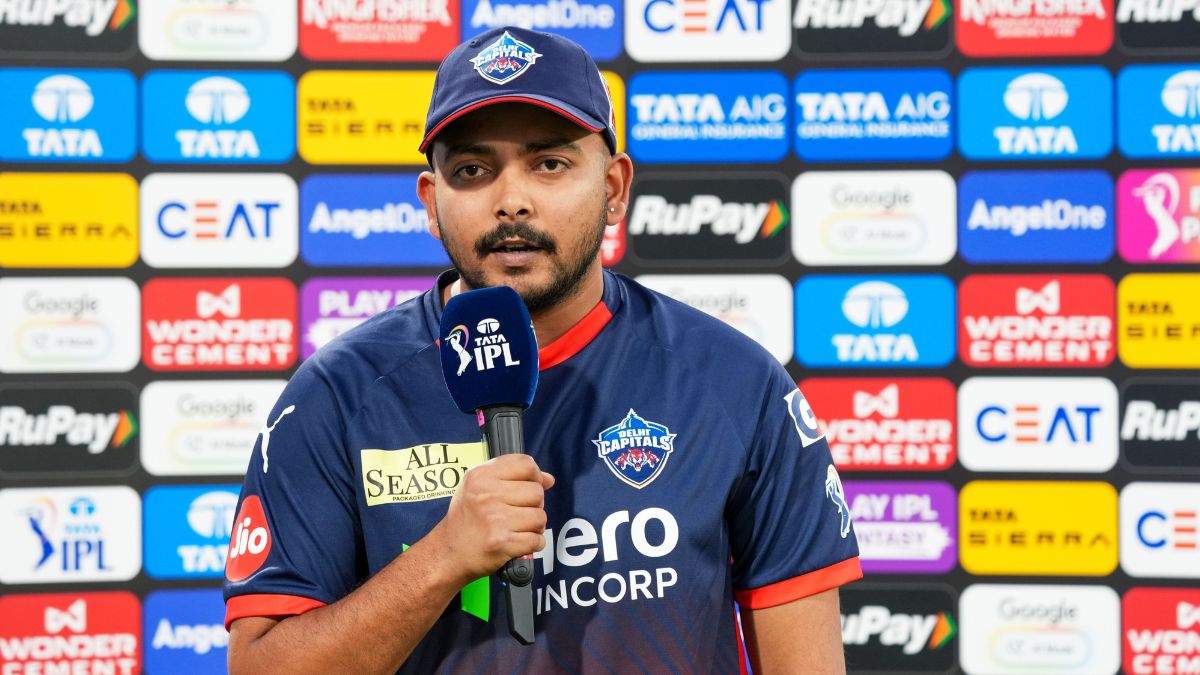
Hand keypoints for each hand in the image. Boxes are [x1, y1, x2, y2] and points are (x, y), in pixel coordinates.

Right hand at [430, 454, 554, 583]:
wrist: (447, 553)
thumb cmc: (466, 519)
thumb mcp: (478, 487)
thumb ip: (512, 477)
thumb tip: (548, 479)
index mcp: (481, 475)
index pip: (526, 464)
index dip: (536, 476)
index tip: (531, 486)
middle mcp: (487, 494)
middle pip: (536, 492)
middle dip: (534, 505)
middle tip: (520, 513)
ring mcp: (494, 519)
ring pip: (540, 517)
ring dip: (535, 526)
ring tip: (519, 529)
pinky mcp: (501, 543)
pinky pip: (537, 540)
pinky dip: (534, 543)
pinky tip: (520, 543)